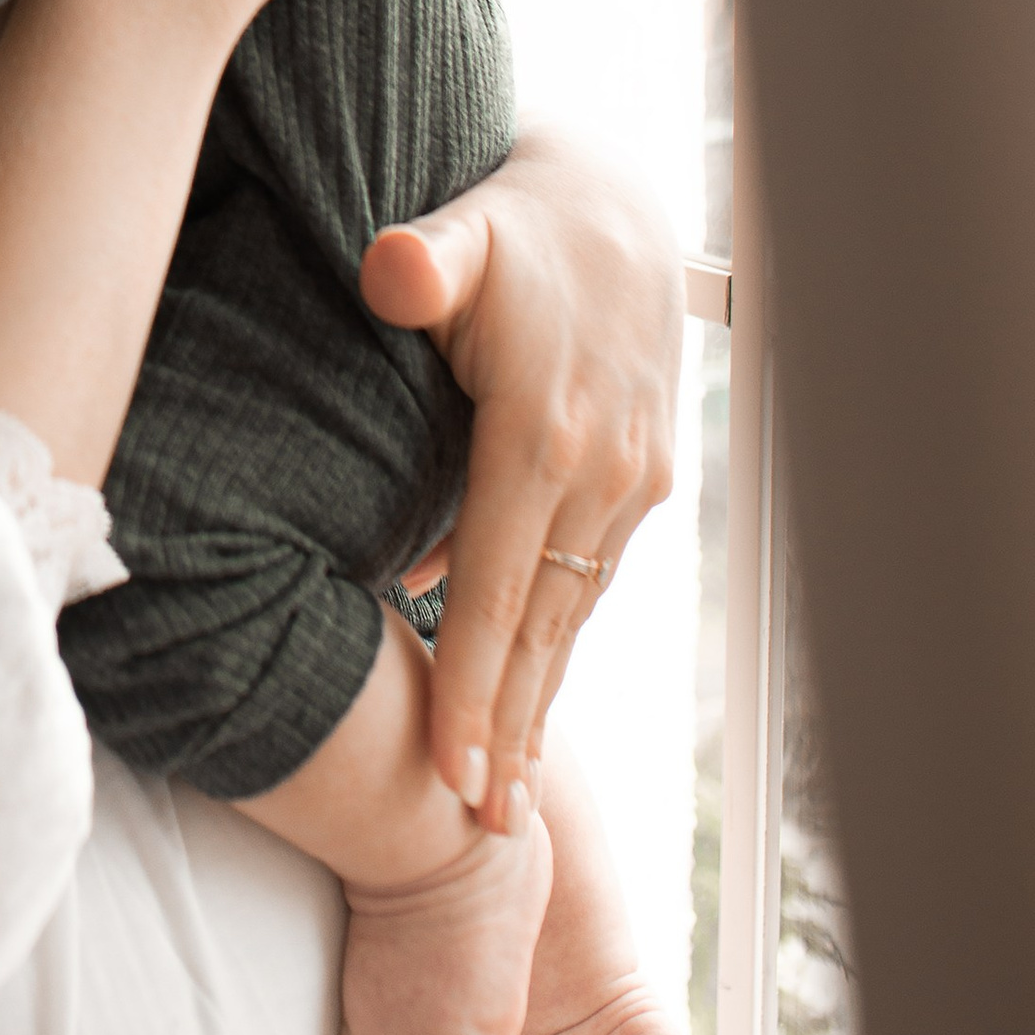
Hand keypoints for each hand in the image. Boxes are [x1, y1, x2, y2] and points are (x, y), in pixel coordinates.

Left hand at [360, 128, 682, 833]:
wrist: (615, 205)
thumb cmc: (516, 222)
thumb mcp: (464, 229)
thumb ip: (423, 261)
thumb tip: (391, 271)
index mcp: (545, 432)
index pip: (497, 588)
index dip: (474, 687)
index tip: (453, 777)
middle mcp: (603, 472)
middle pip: (542, 627)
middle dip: (512, 730)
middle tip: (480, 828)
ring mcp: (633, 479)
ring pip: (573, 614)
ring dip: (540, 701)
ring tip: (506, 797)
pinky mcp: (643, 478)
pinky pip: (588, 578)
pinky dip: (557, 643)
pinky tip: (528, 694)